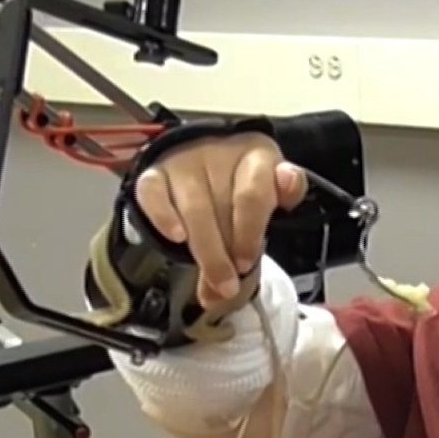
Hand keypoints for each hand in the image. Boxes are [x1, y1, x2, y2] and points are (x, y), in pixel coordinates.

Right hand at [132, 132, 309, 307]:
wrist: (211, 150)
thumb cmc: (245, 181)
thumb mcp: (270, 193)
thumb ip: (271, 216)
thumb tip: (286, 189)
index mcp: (255, 156)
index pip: (253, 194)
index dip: (249, 233)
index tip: (246, 264)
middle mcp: (217, 155)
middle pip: (221, 206)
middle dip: (224, 253)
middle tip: (228, 287)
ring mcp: (183, 164)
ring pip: (192, 208)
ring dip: (203, 249)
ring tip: (211, 281)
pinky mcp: (154, 173)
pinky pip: (152, 193)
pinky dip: (162, 217)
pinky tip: (175, 238)